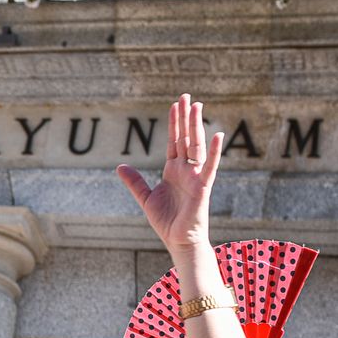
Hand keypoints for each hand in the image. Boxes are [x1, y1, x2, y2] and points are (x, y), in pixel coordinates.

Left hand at [116, 94, 223, 261]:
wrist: (178, 241)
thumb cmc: (167, 221)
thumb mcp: (146, 198)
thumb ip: (135, 182)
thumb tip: (119, 166)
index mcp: (173, 170)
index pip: (174, 141)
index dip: (174, 123)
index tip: (175, 104)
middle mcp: (186, 170)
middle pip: (186, 138)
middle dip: (185, 118)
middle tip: (186, 96)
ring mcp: (195, 176)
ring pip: (196, 146)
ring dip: (196, 126)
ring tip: (197, 106)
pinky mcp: (203, 187)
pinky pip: (210, 167)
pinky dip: (215, 151)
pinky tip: (217, 135)